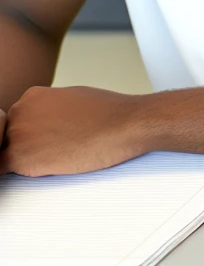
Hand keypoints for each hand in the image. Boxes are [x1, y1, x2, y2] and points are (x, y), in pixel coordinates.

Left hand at [0, 86, 148, 176]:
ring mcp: (17, 134)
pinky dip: (13, 173)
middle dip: (27, 146)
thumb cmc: (110, 113)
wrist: (124, 125)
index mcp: (32, 96)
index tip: (46, 141)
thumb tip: (48, 123)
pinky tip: (38, 171)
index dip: (32, 134)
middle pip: (9, 136)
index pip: (18, 120)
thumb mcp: (74, 98)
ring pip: (6, 153)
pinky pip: (0, 170)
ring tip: (53, 161)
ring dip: (24, 160)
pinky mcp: (19, 157)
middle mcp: (18, 111)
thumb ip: (51, 109)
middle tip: (52, 152)